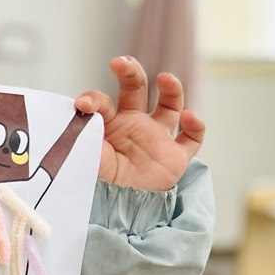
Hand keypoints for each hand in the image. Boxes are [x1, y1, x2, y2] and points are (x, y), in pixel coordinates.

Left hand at [74, 57, 204, 190]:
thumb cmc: (97, 183)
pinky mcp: (176, 156)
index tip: (82, 104)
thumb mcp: (85, 156)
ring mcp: (156, 138)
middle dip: (130, 72)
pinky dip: (196, 125)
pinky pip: (192, 137)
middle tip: (120, 63)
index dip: (93, 99)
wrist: (115, 212)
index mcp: (108, 124)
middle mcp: (133, 125)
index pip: (102, 102)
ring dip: (171, 88)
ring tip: (165, 78)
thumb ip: (84, 134)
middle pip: (136, 89)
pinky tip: (190, 117)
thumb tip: (79, 112)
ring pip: (170, 105)